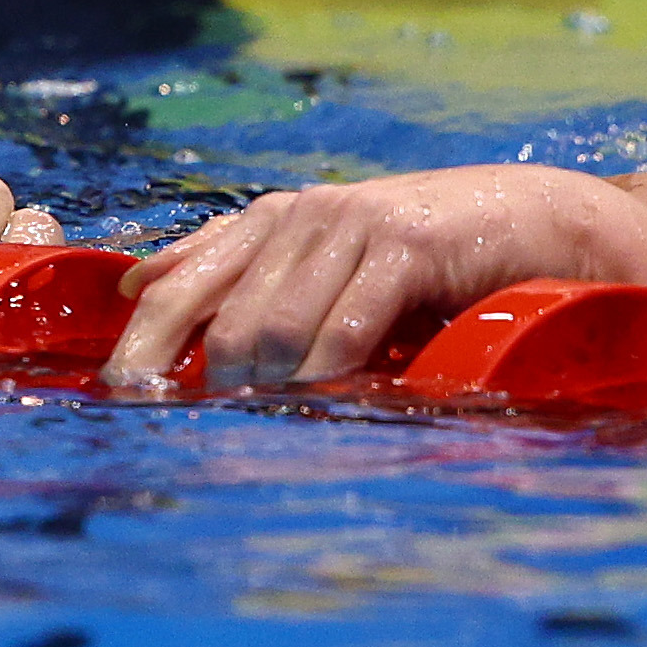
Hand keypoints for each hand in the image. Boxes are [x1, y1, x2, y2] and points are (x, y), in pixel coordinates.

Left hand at [107, 164, 646, 385]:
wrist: (527, 217)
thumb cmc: (418, 254)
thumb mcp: (319, 255)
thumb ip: (235, 268)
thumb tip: (139, 287)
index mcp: (266, 221)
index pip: (177, 289)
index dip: (142, 348)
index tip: (120, 401)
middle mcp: (297, 216)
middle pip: (219, 322)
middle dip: (214, 386)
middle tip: (228, 430)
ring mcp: (348, 226)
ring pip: (274, 330)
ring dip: (277, 386)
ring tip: (289, 416)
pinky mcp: (402, 246)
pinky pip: (345, 329)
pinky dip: (329, 373)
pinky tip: (325, 399)